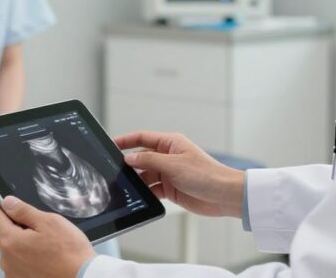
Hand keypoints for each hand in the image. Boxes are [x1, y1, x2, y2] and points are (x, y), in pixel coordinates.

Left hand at [0, 196, 95, 277]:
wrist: (81, 277)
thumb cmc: (68, 253)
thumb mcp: (49, 222)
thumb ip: (24, 211)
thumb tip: (8, 202)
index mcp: (10, 241)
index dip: (5, 206)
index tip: (15, 206)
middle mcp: (6, 259)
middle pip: (4, 233)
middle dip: (18, 227)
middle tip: (41, 229)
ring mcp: (12, 273)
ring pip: (12, 250)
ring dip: (23, 245)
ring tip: (46, 247)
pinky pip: (19, 264)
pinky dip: (28, 260)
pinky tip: (45, 259)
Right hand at [116, 130, 244, 217]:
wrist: (224, 195)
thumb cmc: (207, 174)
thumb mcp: (174, 165)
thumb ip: (149, 161)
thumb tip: (129, 157)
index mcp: (171, 143)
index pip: (142, 138)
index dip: (126, 140)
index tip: (111, 144)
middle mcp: (168, 156)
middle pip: (142, 158)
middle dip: (129, 164)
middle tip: (114, 171)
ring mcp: (169, 173)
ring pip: (145, 175)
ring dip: (137, 181)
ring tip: (125, 187)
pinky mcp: (171, 189)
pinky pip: (152, 189)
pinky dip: (146, 193)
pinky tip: (139, 197)